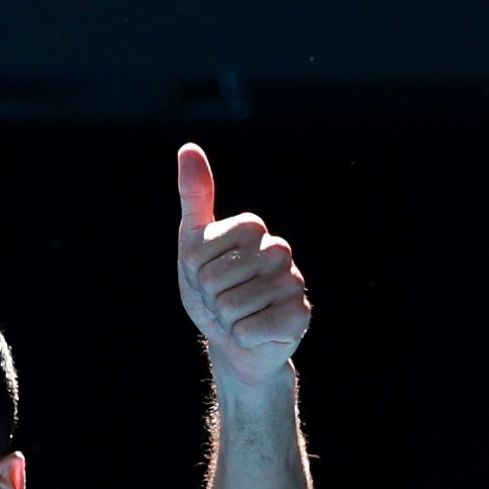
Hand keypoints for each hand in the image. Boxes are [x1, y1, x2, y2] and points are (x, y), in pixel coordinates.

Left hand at [175, 143, 309, 384]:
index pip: (203, 247)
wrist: (234, 341)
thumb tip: (189, 147)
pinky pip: (249, 329)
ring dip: (225, 319)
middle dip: (209, 297)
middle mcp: (279, 250)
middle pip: (216, 278)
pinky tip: (253, 333)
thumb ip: (195, 196)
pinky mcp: (299, 316)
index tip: (207, 274)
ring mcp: (293, 283)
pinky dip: (241, 337)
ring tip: (238, 316)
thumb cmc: (214, 290)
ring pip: (232, 306)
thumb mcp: (194, 244)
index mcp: (254, 229)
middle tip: (223, 300)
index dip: (195, 268)